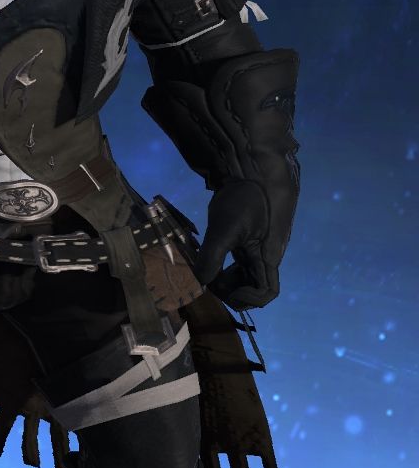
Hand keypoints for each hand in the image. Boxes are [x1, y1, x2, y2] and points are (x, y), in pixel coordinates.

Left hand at [194, 180, 279, 310]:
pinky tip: (209, 256)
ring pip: (246, 274)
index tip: (224, 288)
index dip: (248, 299)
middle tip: (208, 280)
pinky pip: (240, 261)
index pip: (267, 293)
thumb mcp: (224, 226)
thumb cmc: (245, 196)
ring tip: (206, 269)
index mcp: (267, 256)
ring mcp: (258, 246)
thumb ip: (213, 256)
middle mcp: (266, 255)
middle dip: (231, 290)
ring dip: (227, 279)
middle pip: (254, 287)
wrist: (254, 168)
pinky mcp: (249, 238)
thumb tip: (200, 282)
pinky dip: (225, 265)